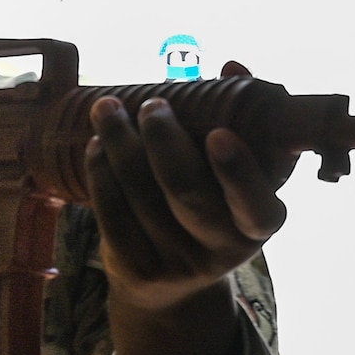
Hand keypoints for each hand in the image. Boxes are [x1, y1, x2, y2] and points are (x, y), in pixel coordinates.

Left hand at [84, 89, 287, 313]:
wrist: (172, 286)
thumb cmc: (213, 208)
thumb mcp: (238, 178)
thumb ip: (243, 122)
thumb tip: (232, 67)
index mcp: (258, 225)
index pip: (255, 205)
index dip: (237, 171)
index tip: (217, 133)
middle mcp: (221, 250)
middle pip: (186, 192)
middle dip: (163, 140)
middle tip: (152, 105)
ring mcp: (176, 265)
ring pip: (141, 197)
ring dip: (120, 144)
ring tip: (107, 109)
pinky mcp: (136, 269)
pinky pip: (112, 214)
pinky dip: (101, 173)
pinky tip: (97, 145)